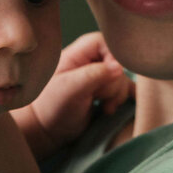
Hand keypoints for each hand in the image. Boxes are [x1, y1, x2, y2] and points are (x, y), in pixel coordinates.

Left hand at [15, 32, 132, 156]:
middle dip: (113, 83)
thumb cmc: (52, 107)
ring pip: (121, 78)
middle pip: (116, 62)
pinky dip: (123, 99)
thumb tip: (119, 66)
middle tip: (97, 97)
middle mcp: (89, 63)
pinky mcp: (105, 93)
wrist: (47, 130)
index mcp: (77, 54)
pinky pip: (125, 89)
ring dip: (117, 95)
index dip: (112, 57)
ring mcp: (98, 78)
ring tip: (103, 108)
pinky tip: (114, 107)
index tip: (109, 76)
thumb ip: (93, 74)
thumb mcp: (70, 89)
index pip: (104, 42)